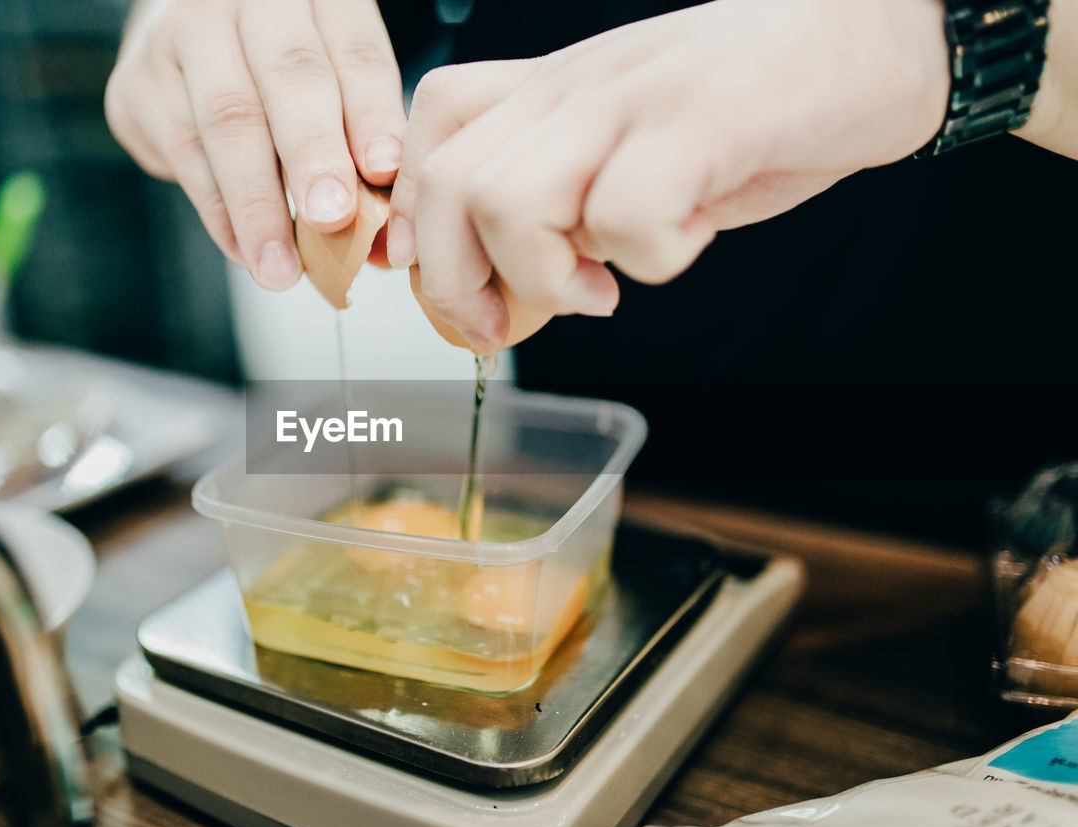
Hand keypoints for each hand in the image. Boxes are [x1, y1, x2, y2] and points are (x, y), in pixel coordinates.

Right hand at [105, 0, 405, 289]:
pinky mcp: (136, 84)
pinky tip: (246, 252)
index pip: (352, 49)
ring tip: (282, 269)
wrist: (189, 40)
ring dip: (258, 206)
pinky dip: (219, 213)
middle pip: (287, 74)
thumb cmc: (287, 70)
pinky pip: (183, 154)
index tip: (384, 172)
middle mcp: (241, 0)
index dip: (370, 113)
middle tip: (333, 219)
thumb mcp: (336, 80)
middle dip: (312, 154)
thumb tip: (387, 235)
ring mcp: (180, 37)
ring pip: (225, 121)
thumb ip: (364, 137)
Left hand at [388, 0, 950, 351]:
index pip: (432, 131)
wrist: (874, 35)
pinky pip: (625, 216)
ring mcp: (632, 98)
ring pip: (507, 202)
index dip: (418, 222)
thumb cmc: (753, 110)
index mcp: (552, 91)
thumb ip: (566, 200)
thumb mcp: (635, 148)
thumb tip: (502, 288)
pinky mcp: (700, 118)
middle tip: (505, 326)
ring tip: (602, 289)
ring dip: (542, 279)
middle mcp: (575, 86)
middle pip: (447, 184)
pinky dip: (648, 261)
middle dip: (456, 285)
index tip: (463, 289)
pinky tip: (683, 246)